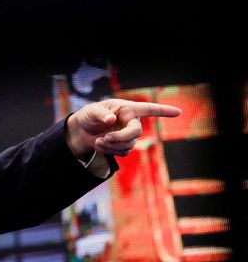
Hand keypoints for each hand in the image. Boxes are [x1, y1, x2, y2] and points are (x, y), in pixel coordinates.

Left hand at [66, 99, 181, 157]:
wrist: (82, 131)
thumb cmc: (88, 116)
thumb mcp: (91, 112)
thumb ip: (100, 114)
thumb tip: (111, 119)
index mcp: (127, 109)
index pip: (148, 109)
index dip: (163, 111)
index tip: (178, 112)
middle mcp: (131, 122)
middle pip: (136, 132)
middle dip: (120, 137)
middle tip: (105, 138)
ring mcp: (128, 135)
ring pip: (129, 145)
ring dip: (112, 145)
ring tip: (98, 141)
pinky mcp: (123, 146)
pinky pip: (122, 153)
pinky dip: (110, 151)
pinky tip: (99, 145)